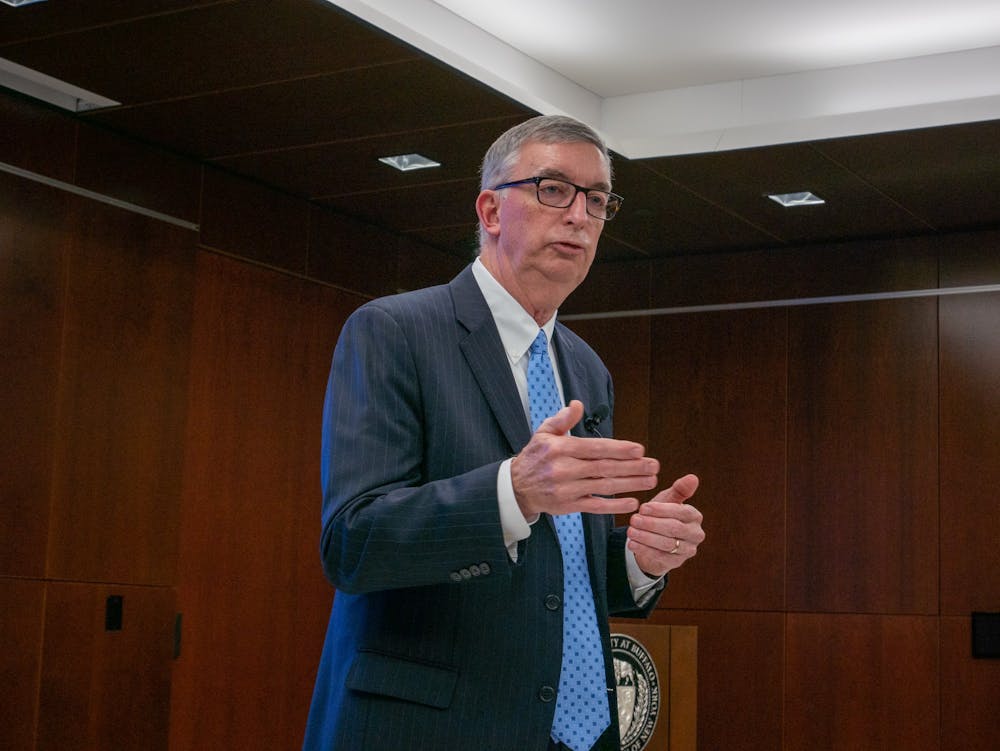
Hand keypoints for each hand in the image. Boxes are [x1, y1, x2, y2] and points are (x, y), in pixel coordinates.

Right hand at [511, 400, 658, 519]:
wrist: (516, 487)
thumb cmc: (535, 457)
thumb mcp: (543, 433)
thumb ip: (562, 420)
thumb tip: (578, 405)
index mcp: (560, 449)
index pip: (595, 448)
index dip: (618, 449)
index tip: (639, 449)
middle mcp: (564, 469)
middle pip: (604, 468)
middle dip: (632, 467)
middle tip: (653, 465)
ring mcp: (567, 489)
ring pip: (604, 486)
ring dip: (630, 484)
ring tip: (650, 481)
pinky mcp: (569, 506)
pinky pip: (595, 506)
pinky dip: (614, 506)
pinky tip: (632, 502)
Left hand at [627, 474, 703, 576]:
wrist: (656, 540)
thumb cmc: (663, 515)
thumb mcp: (668, 500)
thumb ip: (679, 489)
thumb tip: (693, 477)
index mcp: (694, 516)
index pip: (680, 512)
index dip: (661, 510)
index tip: (643, 507)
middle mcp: (695, 534)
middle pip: (673, 529)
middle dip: (651, 524)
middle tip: (633, 520)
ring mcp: (688, 550)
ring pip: (666, 544)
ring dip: (646, 537)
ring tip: (630, 531)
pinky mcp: (677, 563)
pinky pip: (660, 557)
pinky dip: (644, 550)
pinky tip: (632, 543)